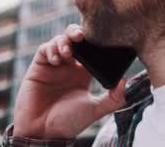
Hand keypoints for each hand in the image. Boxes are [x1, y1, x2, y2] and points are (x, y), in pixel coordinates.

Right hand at [13, 24, 126, 139]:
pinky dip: (51, 49)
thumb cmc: (69, 122)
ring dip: (64, 41)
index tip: (99, 38)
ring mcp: (54, 65)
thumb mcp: (95, 110)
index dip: (94, 41)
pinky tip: (57, 59)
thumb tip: (126, 80)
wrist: (43, 132)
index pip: (90, 50)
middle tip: (81, 36)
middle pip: (74, 40)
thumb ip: (113, 98)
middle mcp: (69, 66)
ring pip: (60, 40)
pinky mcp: (39, 66)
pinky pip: (44, 49)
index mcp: (83, 73)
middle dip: (77, 33)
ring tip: (68, 52)